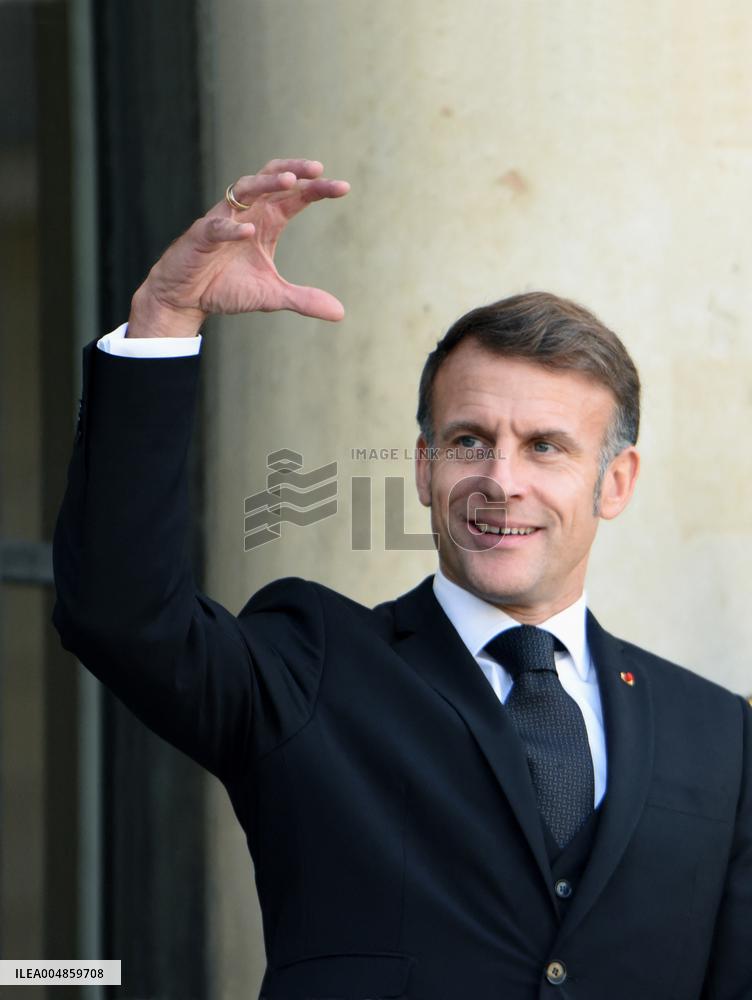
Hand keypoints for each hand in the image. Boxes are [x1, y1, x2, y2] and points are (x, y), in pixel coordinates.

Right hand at [128, 159, 349, 336]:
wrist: (186, 299)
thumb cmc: (226, 287)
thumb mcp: (272, 296)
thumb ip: (304, 300)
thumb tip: (340, 313)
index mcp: (267, 221)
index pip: (295, 197)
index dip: (318, 189)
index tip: (343, 187)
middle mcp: (247, 213)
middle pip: (272, 179)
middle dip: (295, 171)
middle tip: (318, 169)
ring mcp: (223, 221)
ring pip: (244, 189)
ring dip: (266, 184)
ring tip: (289, 181)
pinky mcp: (201, 237)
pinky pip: (217, 227)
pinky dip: (232, 228)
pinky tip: (249, 231)